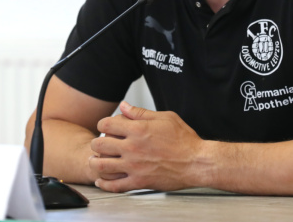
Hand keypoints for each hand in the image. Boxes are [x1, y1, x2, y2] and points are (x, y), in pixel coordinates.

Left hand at [89, 101, 204, 192]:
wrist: (196, 162)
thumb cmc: (184, 140)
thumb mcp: (165, 117)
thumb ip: (141, 113)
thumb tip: (124, 106)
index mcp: (138, 130)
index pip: (106, 125)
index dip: (103, 124)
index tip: (105, 127)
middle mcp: (132, 148)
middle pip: (99, 145)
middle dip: (97, 143)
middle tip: (100, 144)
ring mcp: (134, 166)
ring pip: (102, 166)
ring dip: (96, 162)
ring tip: (96, 160)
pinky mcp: (139, 182)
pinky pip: (114, 186)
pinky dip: (104, 184)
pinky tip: (101, 180)